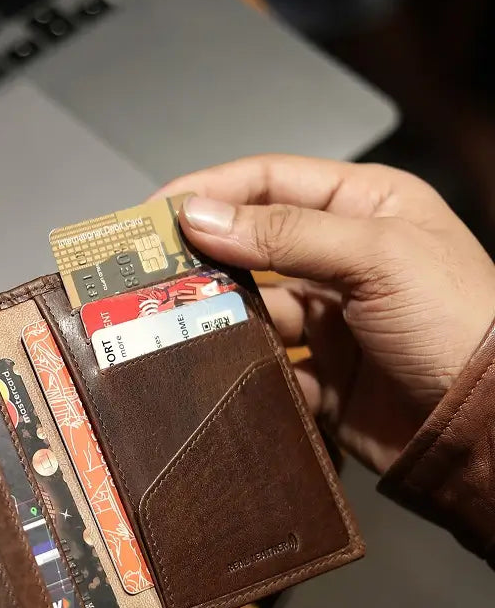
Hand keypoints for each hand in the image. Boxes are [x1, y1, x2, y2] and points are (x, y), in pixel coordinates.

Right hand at [159, 156, 494, 472]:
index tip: (155, 213)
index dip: (209, 192)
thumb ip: (285, 233)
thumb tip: (202, 216)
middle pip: (249, 247)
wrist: (486, 424)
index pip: (268, 183)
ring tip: (175, 322)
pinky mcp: (317, 373)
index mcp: (362, 208)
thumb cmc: (458, 321)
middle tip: (146, 272)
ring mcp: (326, 318)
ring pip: (248, 308)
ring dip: (215, 314)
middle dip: (201, 258)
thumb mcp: (376, 255)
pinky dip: (237, 364)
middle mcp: (339, 258)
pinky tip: (215, 364)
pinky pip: (261, 362)